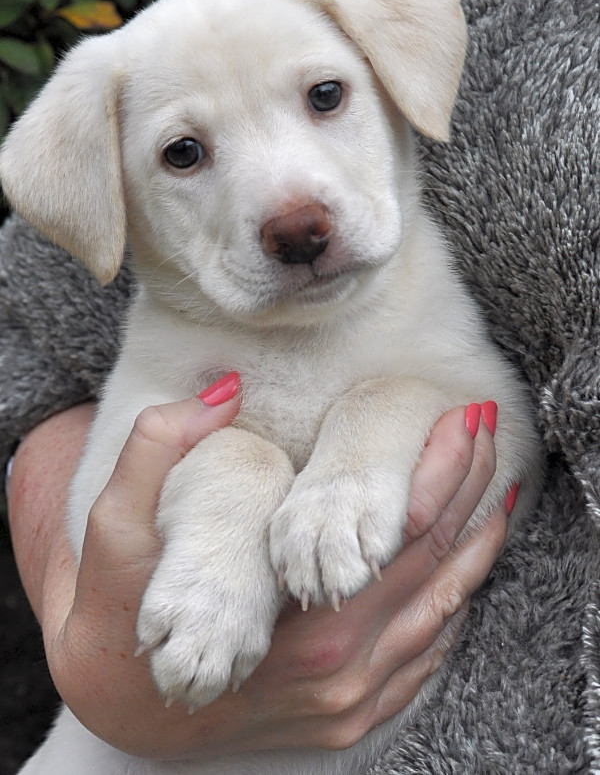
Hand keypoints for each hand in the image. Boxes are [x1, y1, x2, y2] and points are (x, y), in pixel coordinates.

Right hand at [8, 394, 505, 759]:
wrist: (121, 703)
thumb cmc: (118, 608)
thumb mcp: (114, 525)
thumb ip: (158, 448)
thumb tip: (221, 389)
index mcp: (295, 621)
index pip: (400, 536)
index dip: (438, 468)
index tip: (461, 412)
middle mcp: (336, 668)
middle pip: (435, 566)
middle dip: (469, 486)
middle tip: (484, 423)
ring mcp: (349, 701)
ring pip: (444, 612)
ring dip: (475, 541)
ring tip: (495, 478)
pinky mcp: (351, 718)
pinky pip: (428, 656)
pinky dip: (455, 598)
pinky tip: (462, 554)